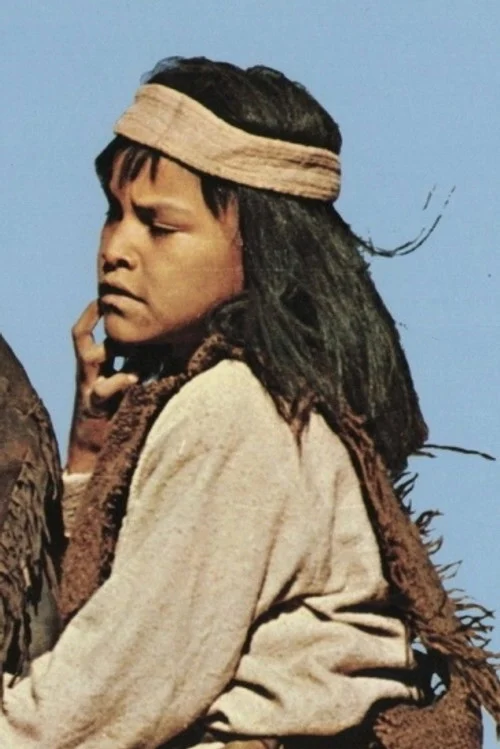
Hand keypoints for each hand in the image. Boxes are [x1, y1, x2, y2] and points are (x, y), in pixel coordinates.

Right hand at [66, 301, 137, 473]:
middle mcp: (85, 375)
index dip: (91, 315)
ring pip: (90, 358)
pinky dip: (119, 381)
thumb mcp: (127, 386)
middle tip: (123, 314)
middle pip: (83, 340)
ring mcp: (86, 389)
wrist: (95, 451)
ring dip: (116, 350)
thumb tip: (163, 347)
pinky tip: (133, 379)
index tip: (103, 297)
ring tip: (139, 349)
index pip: (82, 334)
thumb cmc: (115, 416)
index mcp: (92, 368)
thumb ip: (136, 367)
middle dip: (101, 325)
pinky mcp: (94, 407)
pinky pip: (103, 390)